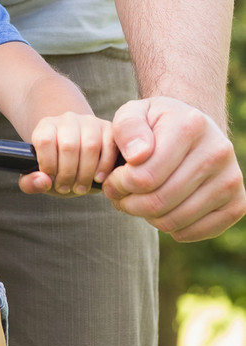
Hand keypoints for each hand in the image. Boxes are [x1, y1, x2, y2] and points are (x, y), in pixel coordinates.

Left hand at [20, 112, 118, 196]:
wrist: (78, 158)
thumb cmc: (58, 168)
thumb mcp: (41, 177)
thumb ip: (31, 182)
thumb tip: (44, 181)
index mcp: (46, 126)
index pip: (44, 140)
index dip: (48, 165)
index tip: (51, 181)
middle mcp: (67, 119)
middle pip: (68, 145)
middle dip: (68, 174)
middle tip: (68, 188)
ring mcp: (89, 122)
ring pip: (90, 145)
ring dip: (86, 173)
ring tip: (81, 187)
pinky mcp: (108, 128)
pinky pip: (110, 145)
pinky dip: (105, 166)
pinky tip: (98, 178)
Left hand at [103, 96, 245, 240]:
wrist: (194, 130)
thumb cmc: (156, 124)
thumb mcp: (134, 113)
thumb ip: (127, 127)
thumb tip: (137, 156)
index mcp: (190, 125)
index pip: (145, 175)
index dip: (119, 184)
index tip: (112, 180)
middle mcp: (217, 151)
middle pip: (160, 201)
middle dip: (130, 204)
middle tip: (120, 197)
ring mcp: (231, 180)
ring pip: (175, 220)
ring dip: (148, 218)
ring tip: (137, 203)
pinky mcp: (238, 204)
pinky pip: (196, 232)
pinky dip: (173, 229)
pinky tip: (163, 211)